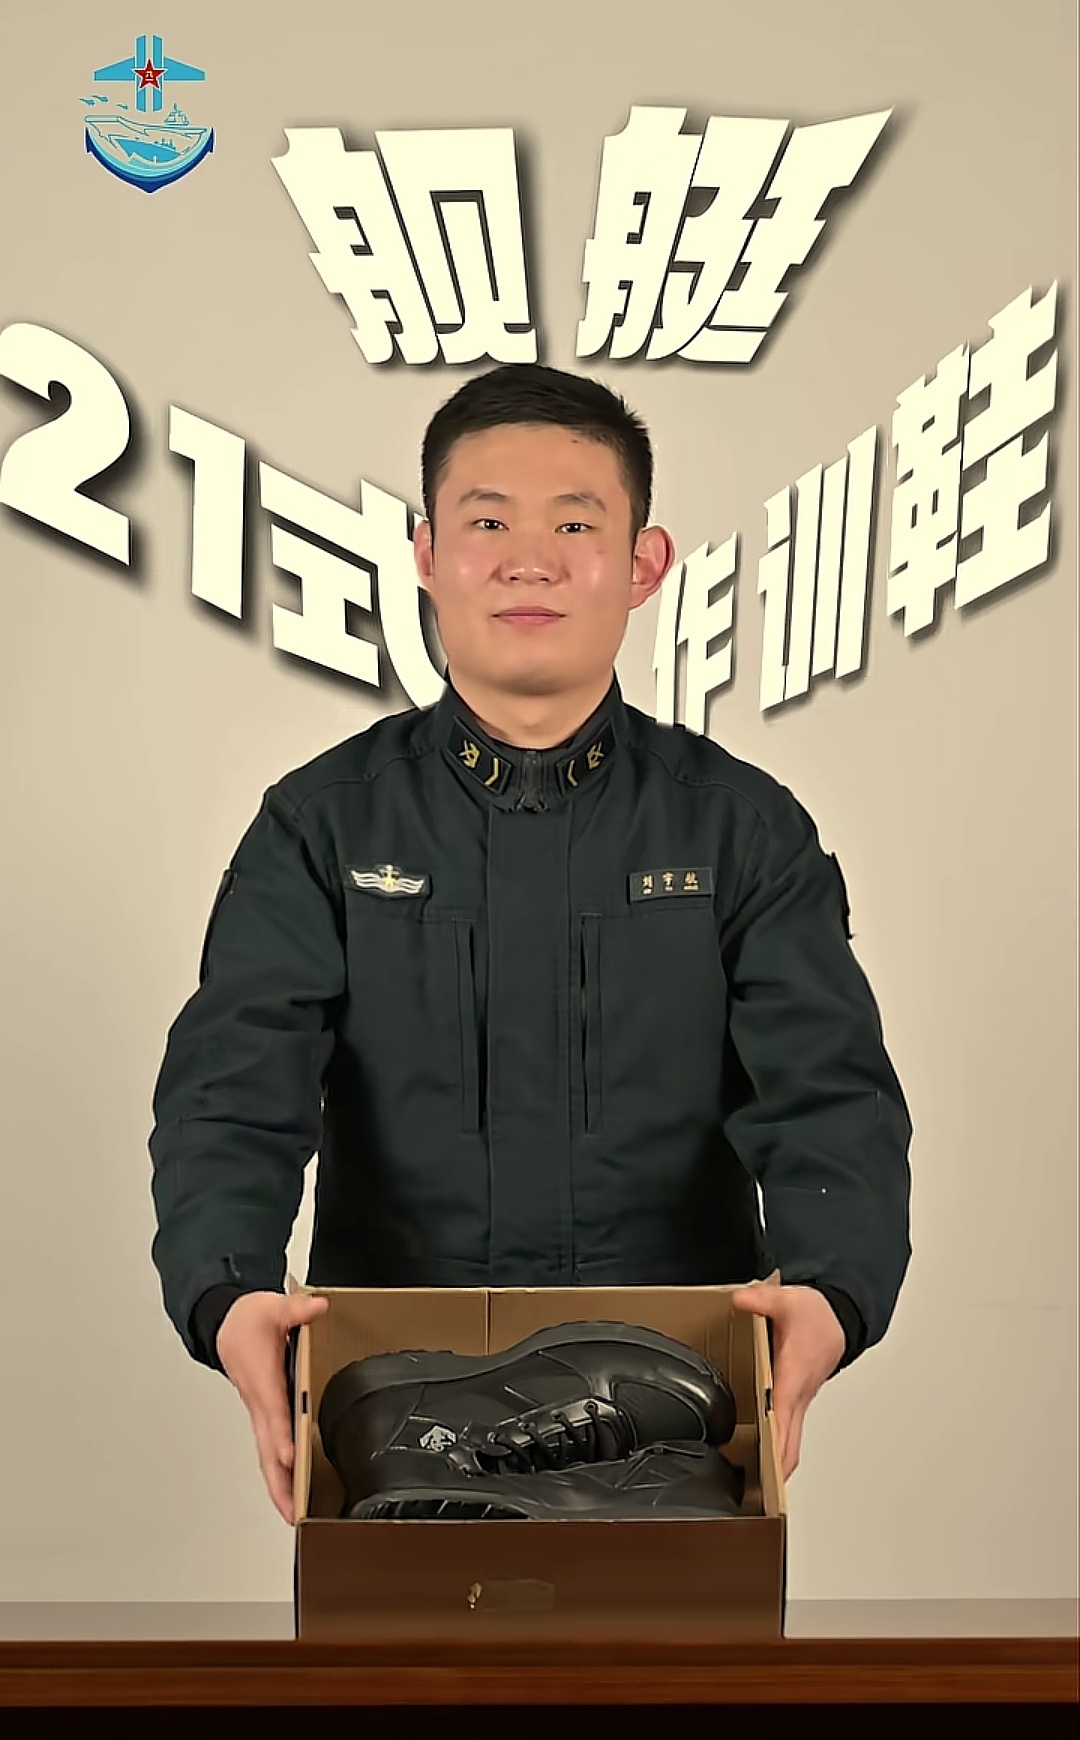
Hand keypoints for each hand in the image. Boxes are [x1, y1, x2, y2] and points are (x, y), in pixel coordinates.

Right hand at [216, 1290, 329, 1523]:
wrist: (225, 1323)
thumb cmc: (248, 1320)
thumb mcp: (274, 1307)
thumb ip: (298, 1309)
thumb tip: (318, 1306)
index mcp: (263, 1381)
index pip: (274, 1414)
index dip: (282, 1437)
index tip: (292, 1459)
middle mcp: (260, 1403)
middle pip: (267, 1450)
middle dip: (279, 1483)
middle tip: (293, 1513)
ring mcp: (259, 1412)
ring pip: (267, 1455)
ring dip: (279, 1484)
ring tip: (294, 1514)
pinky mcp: (263, 1414)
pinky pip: (270, 1447)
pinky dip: (279, 1470)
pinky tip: (292, 1484)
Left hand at [730, 1283, 844, 1478]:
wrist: (838, 1316)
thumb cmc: (816, 1315)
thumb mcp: (786, 1301)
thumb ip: (761, 1301)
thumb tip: (741, 1300)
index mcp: (794, 1377)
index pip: (783, 1420)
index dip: (774, 1447)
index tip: (765, 1473)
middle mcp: (799, 1395)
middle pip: (790, 1446)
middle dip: (775, 1472)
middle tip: (754, 1495)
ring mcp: (800, 1401)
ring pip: (791, 1442)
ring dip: (776, 1462)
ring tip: (752, 1481)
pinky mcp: (797, 1399)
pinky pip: (788, 1430)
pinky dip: (777, 1445)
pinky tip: (759, 1449)